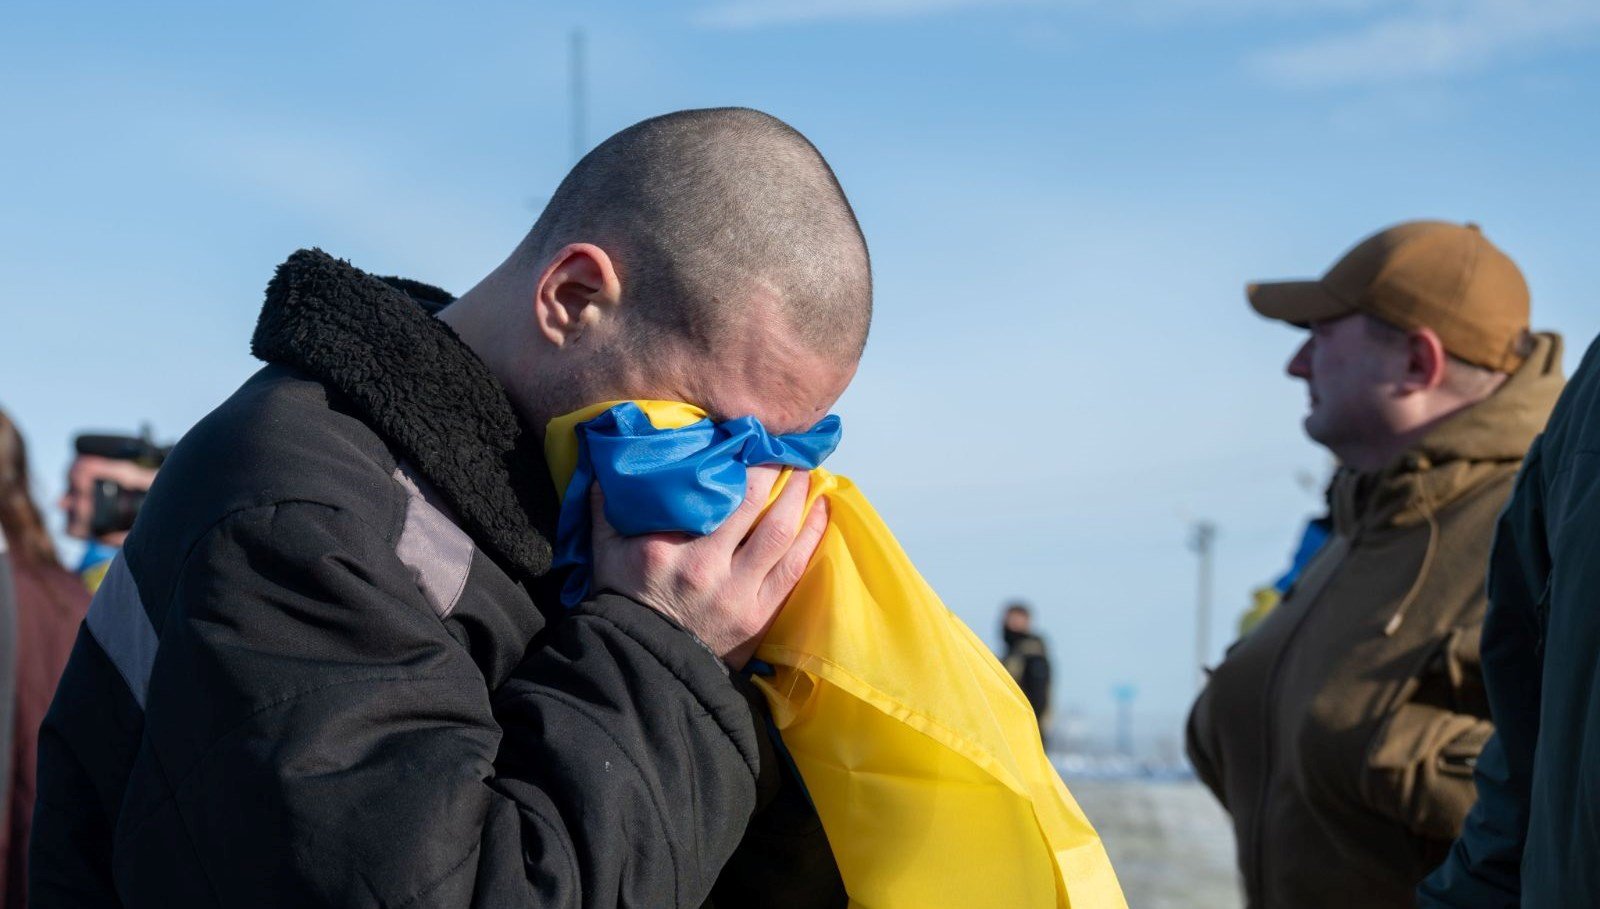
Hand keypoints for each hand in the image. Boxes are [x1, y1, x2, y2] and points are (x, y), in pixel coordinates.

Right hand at [590, 465, 827, 668]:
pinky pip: (794, 567)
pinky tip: (821, 510)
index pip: (711, 494)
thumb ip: (606, 507)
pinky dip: (812, 534)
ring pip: (781, 533)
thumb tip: (606, 464)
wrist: (644, 662)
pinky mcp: (759, 615)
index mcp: (668, 549)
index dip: (737, 461)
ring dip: (799, 497)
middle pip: (753, 505)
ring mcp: (737, 593)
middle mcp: (706, 567)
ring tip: (807, 472)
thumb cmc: (625, 600)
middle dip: (775, 471)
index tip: (749, 438)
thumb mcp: (606, 551)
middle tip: (786, 449)